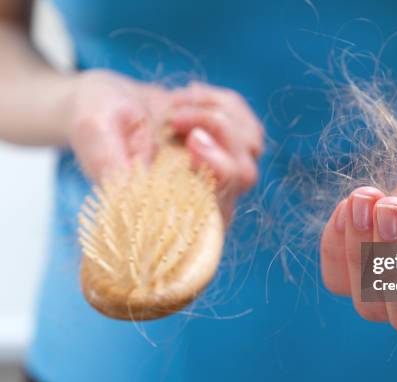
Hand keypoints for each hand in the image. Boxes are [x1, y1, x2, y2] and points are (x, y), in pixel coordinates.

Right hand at [65, 72, 262, 223]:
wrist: (106, 100)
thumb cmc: (96, 118)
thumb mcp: (93, 132)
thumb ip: (108, 162)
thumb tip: (131, 189)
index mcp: (169, 208)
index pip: (215, 214)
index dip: (217, 178)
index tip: (192, 142)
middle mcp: (201, 195)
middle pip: (243, 176)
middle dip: (218, 136)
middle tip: (176, 117)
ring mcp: (220, 169)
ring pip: (250, 147)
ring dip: (214, 114)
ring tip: (173, 107)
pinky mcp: (230, 144)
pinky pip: (248, 123)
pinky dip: (220, 102)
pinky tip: (187, 99)